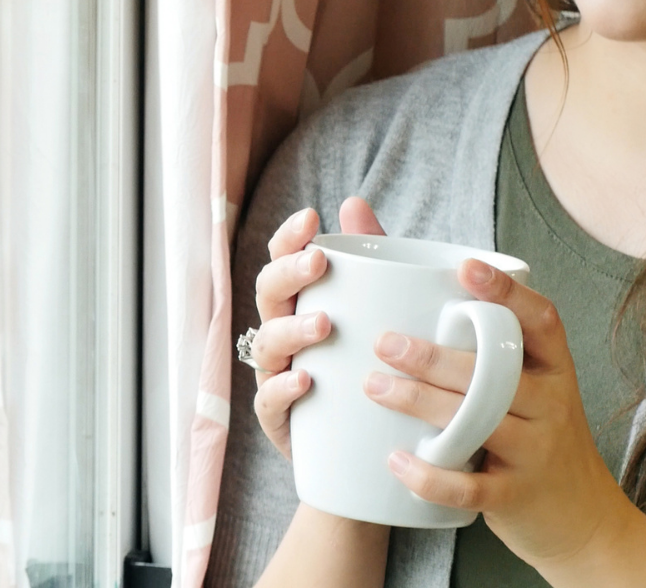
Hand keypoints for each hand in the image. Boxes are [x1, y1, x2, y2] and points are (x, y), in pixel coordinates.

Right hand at [251, 196, 385, 458]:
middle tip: (318, 262)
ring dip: (292, 330)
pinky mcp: (280, 419)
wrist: (368, 443)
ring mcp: (276, 373)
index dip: (290, 237)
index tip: (312, 218)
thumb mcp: (378, 306)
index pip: (283, 258)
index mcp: (300, 299)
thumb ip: (370, 256)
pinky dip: (284, 389)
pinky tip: (305, 380)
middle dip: (289, 273)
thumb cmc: (368, 360)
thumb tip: (353, 202)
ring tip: (323, 324)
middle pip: (268, 293)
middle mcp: (281, 330)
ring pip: (267, 343)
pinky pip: (269, 401)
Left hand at [362, 259, 628, 571]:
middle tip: (385, 342)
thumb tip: (426, 294)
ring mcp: (536, 451)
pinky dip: (430, 476)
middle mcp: (551, 404)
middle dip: (434, 357)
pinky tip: (396, 460)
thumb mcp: (536, 386)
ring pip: (477, 421)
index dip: (507, 292)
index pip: (541, 320)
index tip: (465, 268)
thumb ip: (495, 346)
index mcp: (554, 367)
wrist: (584, 519)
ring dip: (420, 402)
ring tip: (374, 386)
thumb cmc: (539, 432)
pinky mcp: (516, 496)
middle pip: (494, 373)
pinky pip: (470, 487)